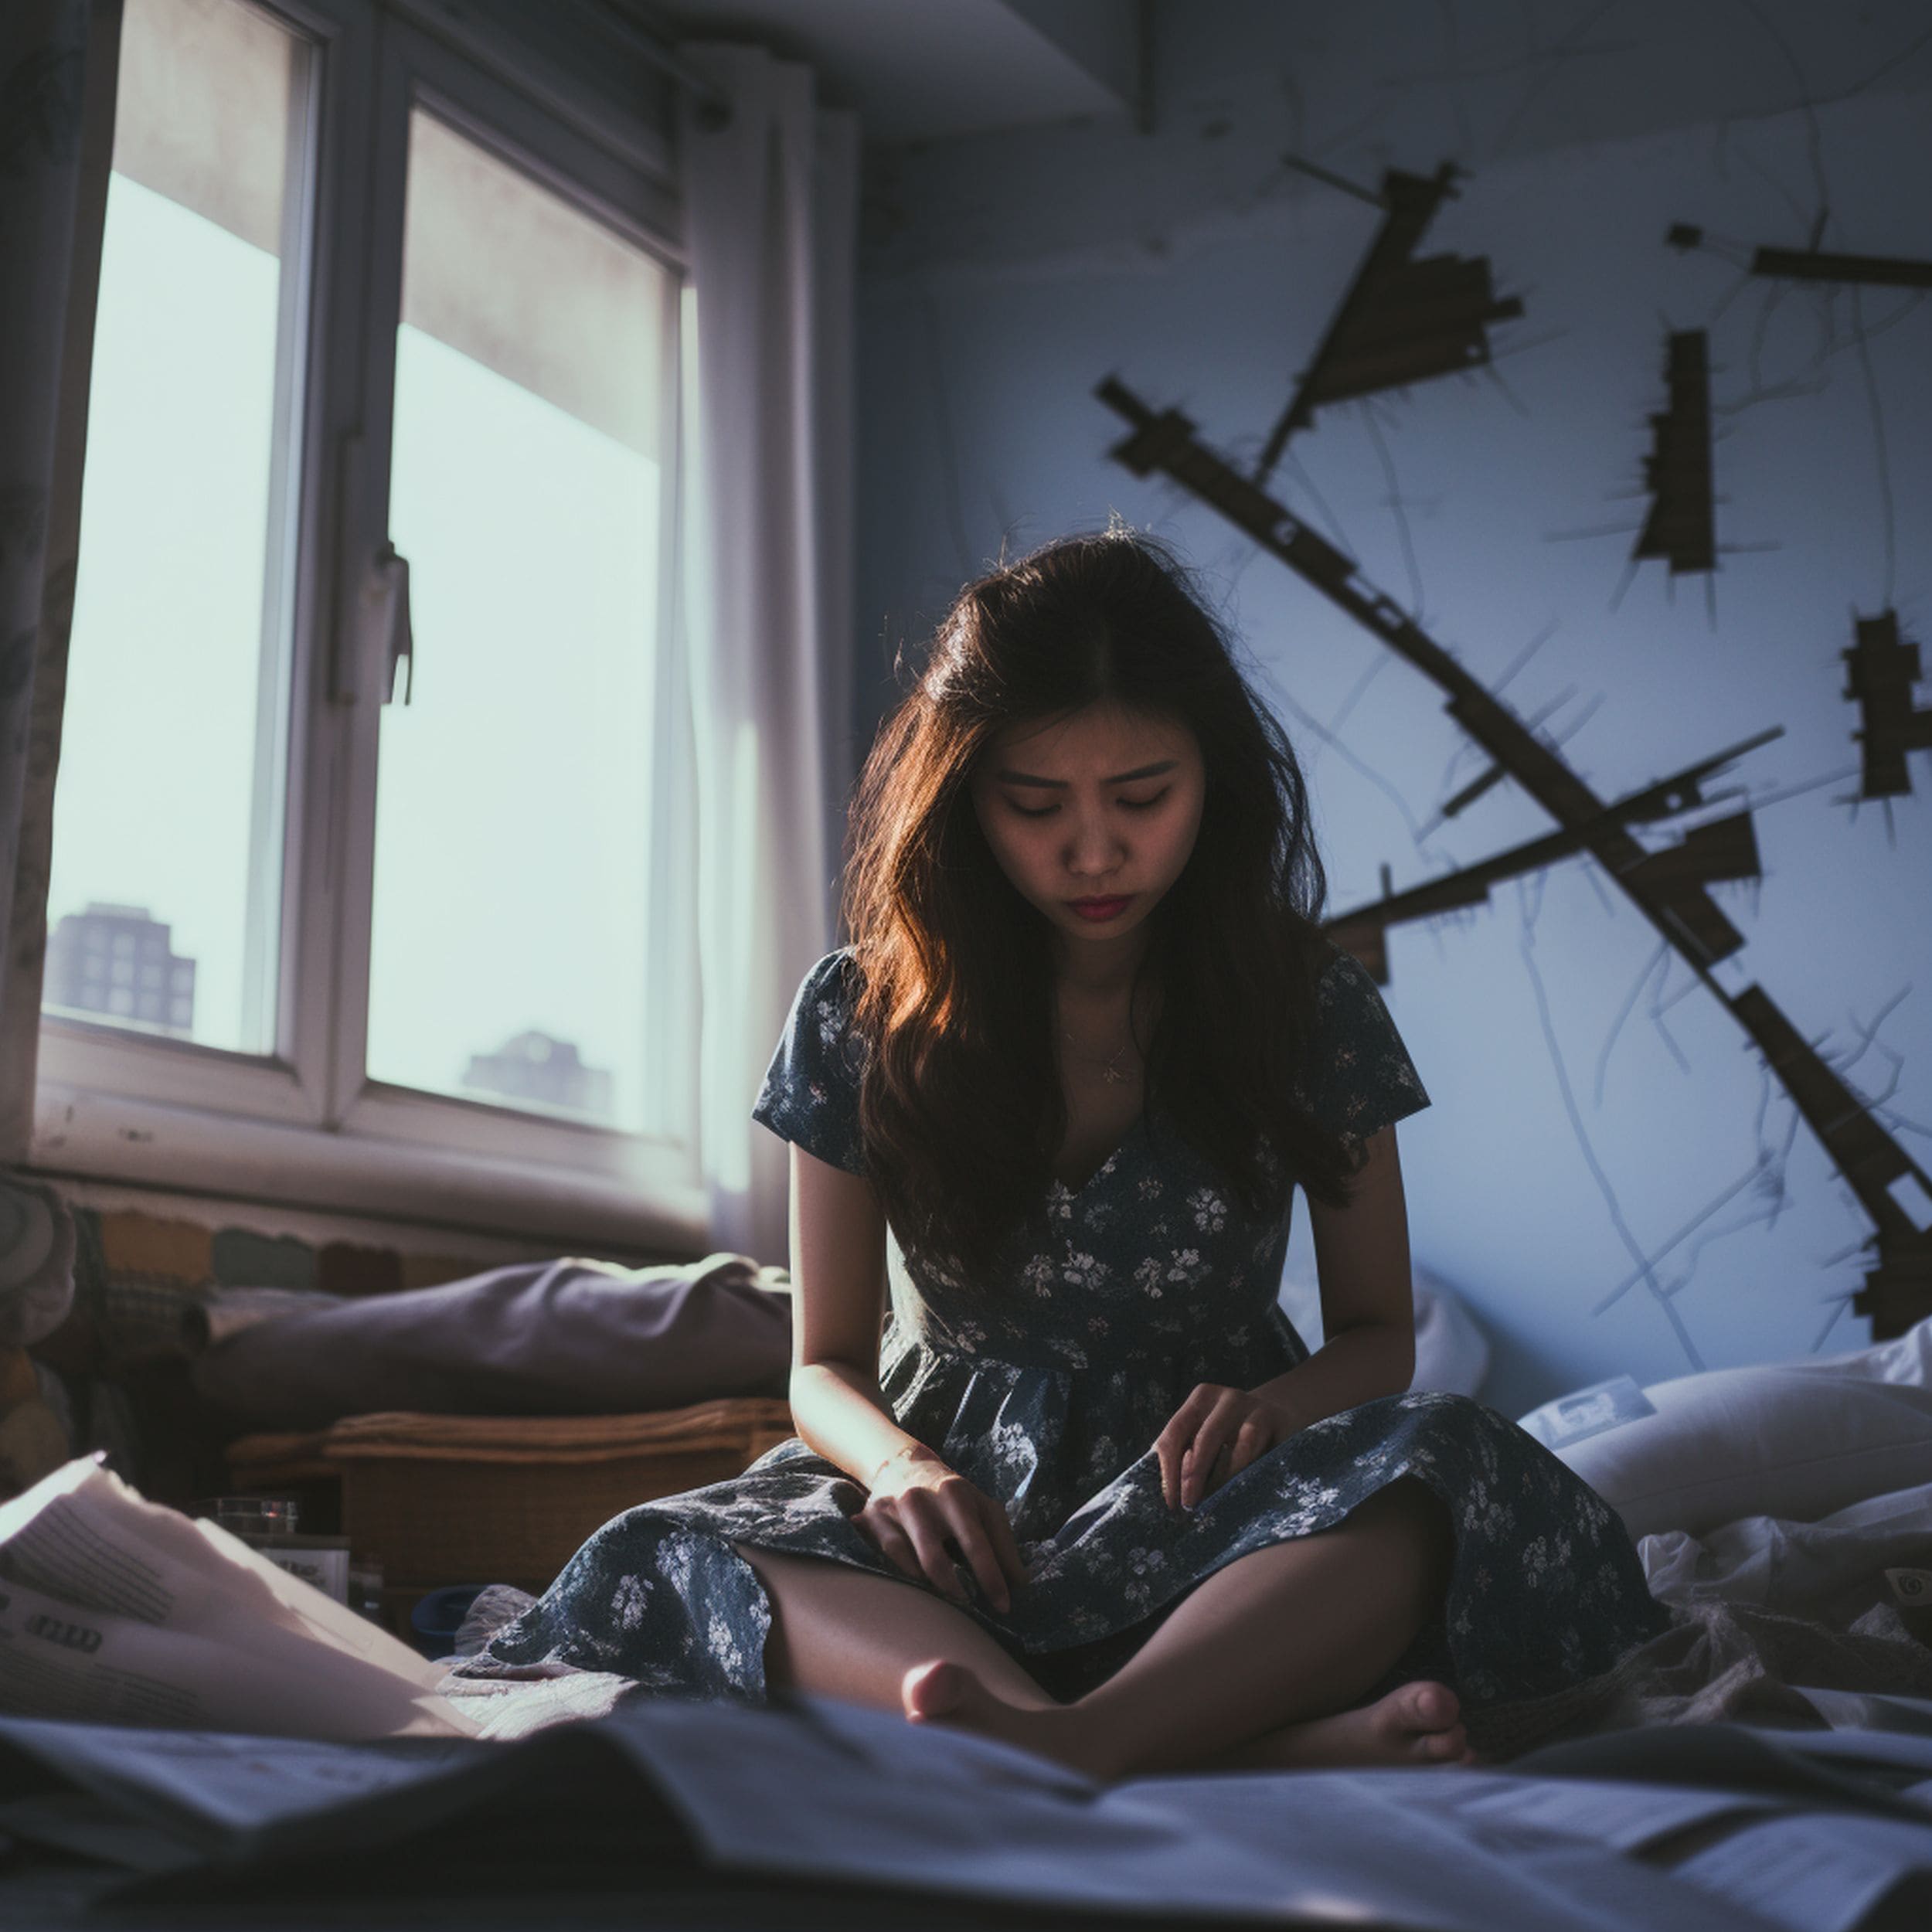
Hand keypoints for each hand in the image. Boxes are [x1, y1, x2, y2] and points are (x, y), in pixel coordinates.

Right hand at [856, 1444, 1026, 1613]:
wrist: (902, 1464)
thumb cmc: (952, 1497)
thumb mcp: (982, 1508)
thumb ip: (1003, 1543)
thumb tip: (1021, 1583)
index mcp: (955, 1494)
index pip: (976, 1543)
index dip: (991, 1578)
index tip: (1004, 1607)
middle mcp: (921, 1499)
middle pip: (936, 1559)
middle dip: (955, 1590)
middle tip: (970, 1608)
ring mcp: (893, 1509)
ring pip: (907, 1561)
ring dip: (931, 1586)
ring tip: (949, 1598)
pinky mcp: (871, 1518)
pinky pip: (888, 1557)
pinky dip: (907, 1574)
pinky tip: (921, 1582)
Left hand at [1153, 1384, 1295, 1510]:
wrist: (1276, 1416)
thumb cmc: (1229, 1434)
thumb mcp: (1204, 1433)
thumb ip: (1183, 1455)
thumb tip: (1168, 1497)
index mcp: (1201, 1398)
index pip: (1176, 1432)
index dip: (1169, 1469)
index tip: (1170, 1503)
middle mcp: (1229, 1399)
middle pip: (1207, 1437)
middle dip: (1195, 1475)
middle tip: (1190, 1505)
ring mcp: (1259, 1409)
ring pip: (1244, 1445)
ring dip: (1229, 1477)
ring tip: (1219, 1502)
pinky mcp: (1284, 1423)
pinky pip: (1272, 1453)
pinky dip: (1259, 1474)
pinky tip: (1250, 1493)